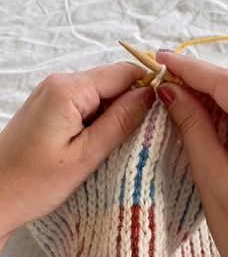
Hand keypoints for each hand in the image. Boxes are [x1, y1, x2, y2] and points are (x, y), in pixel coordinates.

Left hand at [0, 62, 154, 247]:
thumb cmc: (34, 183)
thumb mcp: (85, 156)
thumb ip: (120, 122)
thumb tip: (150, 94)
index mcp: (68, 90)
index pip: (123, 73)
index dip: (148, 87)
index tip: (164, 112)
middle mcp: (58, 83)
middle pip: (111, 82)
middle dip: (130, 105)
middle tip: (139, 137)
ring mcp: (51, 94)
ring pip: (99, 95)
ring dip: (114, 116)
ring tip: (116, 146)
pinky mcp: (48, 108)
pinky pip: (83, 105)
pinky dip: (97, 121)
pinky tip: (97, 144)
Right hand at [157, 51, 227, 256]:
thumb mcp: (212, 179)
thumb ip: (194, 130)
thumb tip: (169, 92)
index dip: (193, 69)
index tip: (163, 58)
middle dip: (199, 80)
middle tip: (164, 78)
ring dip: (209, 94)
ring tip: (175, 93)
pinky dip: (221, 111)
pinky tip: (200, 113)